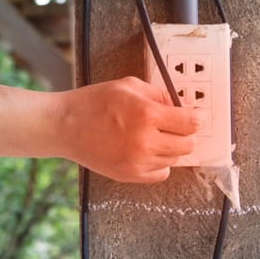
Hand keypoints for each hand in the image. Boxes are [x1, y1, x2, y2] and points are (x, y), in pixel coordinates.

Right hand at [56, 76, 199, 182]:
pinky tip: (146, 151)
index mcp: (146, 114)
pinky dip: (159, 163)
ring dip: (169, 148)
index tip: (192, 117)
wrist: (65, 126)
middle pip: (187, 145)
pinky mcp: (129, 175)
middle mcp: (145, 141)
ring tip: (152, 136)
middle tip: (172, 126)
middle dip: (183, 133)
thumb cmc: (93, 102)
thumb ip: (158, 94)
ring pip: (175, 160)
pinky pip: (160, 174)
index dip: (194, 118)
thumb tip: (178, 106)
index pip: (191, 123)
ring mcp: (137, 162)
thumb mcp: (127, 85)